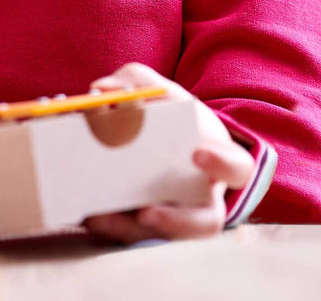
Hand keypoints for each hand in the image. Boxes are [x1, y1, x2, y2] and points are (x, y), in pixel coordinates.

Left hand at [82, 63, 254, 244]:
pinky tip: (84, 213)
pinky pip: (129, 236)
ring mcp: (178, 218)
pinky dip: (105, 227)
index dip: (222, 164)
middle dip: (175, 222)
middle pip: (203, 222)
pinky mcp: (146, 228)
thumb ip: (140, 83)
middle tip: (145, 213)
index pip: (236, 168)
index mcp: (221, 162)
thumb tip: (103, 90)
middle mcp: (205, 198)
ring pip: (160, 237)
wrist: (172, 144)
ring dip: (127, 230)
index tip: (196, 153)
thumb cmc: (175, 117)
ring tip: (98, 216)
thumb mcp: (165, 94)